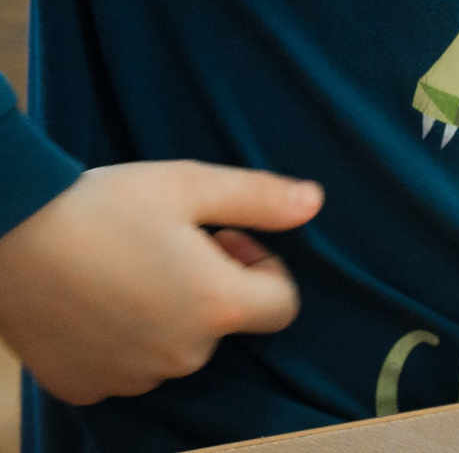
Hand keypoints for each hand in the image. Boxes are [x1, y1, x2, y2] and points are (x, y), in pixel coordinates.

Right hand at [0, 160, 321, 404]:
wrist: (8, 234)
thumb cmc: (104, 204)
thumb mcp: (191, 184)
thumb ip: (261, 197)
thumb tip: (314, 203)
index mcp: (216, 306)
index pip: (282, 306)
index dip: (263, 268)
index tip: (224, 239)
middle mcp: (179, 355)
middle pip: (224, 326)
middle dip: (212, 287)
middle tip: (169, 246)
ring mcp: (129, 377)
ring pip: (174, 348)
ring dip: (167, 315)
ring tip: (127, 269)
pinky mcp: (85, 387)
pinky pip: (126, 367)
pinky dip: (122, 340)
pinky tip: (96, 300)